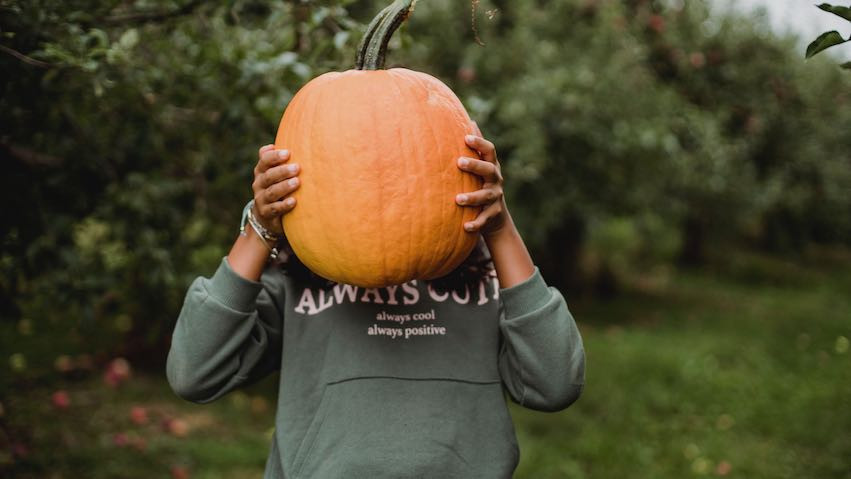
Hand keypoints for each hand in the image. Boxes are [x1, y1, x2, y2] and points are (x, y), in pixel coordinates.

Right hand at [251, 144, 299, 234]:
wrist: (266, 215)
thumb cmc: (276, 187)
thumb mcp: (275, 172)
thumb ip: (278, 158)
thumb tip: (281, 141)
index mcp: (261, 171)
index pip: (264, 161)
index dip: (274, 157)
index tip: (288, 153)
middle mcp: (259, 184)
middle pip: (268, 176)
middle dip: (282, 171)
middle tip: (297, 168)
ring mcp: (261, 199)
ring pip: (271, 192)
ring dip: (284, 187)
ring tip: (297, 182)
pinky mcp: (266, 214)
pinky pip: (274, 209)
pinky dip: (284, 205)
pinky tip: (294, 201)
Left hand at [455, 122, 507, 237]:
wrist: (495, 216)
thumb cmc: (482, 184)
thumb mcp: (482, 165)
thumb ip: (476, 147)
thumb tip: (470, 119)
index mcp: (491, 166)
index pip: (490, 151)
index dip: (480, 143)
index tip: (466, 137)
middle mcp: (495, 180)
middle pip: (489, 170)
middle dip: (475, 165)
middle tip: (459, 162)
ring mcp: (495, 198)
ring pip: (485, 197)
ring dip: (472, 197)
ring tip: (457, 199)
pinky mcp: (492, 215)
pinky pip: (484, 219)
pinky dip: (475, 223)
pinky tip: (465, 226)